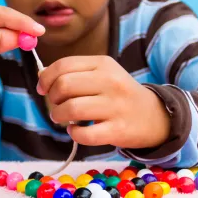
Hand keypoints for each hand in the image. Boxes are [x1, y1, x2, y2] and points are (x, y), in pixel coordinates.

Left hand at [37, 56, 170, 148]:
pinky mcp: (118, 130)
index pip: (63, 65)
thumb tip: (42, 78)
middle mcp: (110, 81)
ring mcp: (116, 106)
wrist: (155, 116)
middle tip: (57, 105)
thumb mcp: (101, 74)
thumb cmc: (118, 95)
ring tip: (63, 119)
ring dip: (58, 116)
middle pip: (63, 86)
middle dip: (52, 98)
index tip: (43, 89)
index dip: (46, 79)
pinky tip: (76, 131)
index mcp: (103, 64)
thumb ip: (73, 73)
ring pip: (71, 109)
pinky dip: (74, 134)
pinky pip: (84, 134)